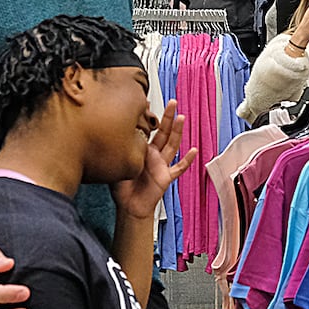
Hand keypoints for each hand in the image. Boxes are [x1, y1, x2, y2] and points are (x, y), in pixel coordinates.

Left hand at [112, 99, 198, 220]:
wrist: (129, 207)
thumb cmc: (122, 188)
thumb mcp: (117, 164)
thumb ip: (120, 151)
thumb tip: (115, 136)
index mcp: (142, 150)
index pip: (148, 130)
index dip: (150, 117)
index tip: (148, 101)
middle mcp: (154, 155)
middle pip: (164, 133)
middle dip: (168, 117)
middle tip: (173, 103)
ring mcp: (161, 165)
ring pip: (172, 145)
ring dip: (177, 132)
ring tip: (181, 118)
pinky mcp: (166, 177)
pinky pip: (178, 168)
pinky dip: (186, 160)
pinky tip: (193, 151)